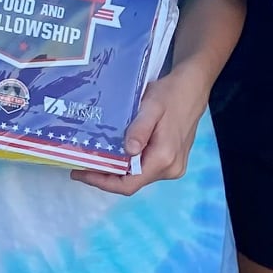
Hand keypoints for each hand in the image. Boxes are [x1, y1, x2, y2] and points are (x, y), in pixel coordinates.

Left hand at [72, 70, 207, 195]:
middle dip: (105, 175)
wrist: (193, 88)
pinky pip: (146, 169)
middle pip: (132, 182)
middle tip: (81, 162)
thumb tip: (128, 151)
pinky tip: (115, 153)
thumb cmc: (171, 94)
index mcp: (164, 158)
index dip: (102, 182)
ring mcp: (173, 167)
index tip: (80, 172)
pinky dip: (128, 165)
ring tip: (93, 157)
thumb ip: (139, 129)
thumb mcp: (151, 106)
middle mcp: (170, 169)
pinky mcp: (173, 162)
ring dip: (116, 170)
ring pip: (138, 176)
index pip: (129, 184)